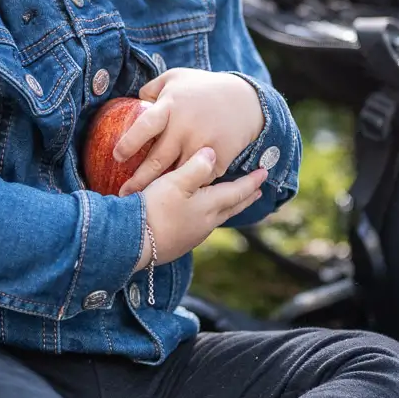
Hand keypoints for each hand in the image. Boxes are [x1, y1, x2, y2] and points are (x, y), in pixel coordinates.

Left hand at [115, 69, 264, 196]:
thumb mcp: (176, 78)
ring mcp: (203, 144)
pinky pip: (198, 179)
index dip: (129, 143)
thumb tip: (132, 104)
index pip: (145, 126)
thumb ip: (151, 89)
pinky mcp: (219, 158)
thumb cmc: (203, 88)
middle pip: (157, 160)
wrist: (247, 101)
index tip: (117, 158)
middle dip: (138, 180)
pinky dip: (188, 187)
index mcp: (171, 106)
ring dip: (161, 188)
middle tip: (124, 194)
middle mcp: (185, 126)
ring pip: (177, 174)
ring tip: (145, 202)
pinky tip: (176, 196)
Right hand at [136, 146, 266, 268]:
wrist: (133, 243)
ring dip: (230, 208)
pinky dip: (212, 216)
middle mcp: (206, 222)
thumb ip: (196, 168)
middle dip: (246, 198)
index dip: (251, 182)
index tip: (265, 174)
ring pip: (219, 218)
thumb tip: (213, 153)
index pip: (236, 191)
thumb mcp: (174, 183)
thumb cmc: (154, 210)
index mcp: (208, 206)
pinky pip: (204, 226)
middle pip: (232, 207)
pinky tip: (203, 216)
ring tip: (234, 202)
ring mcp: (193, 235)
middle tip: (258, 192)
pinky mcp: (180, 243)